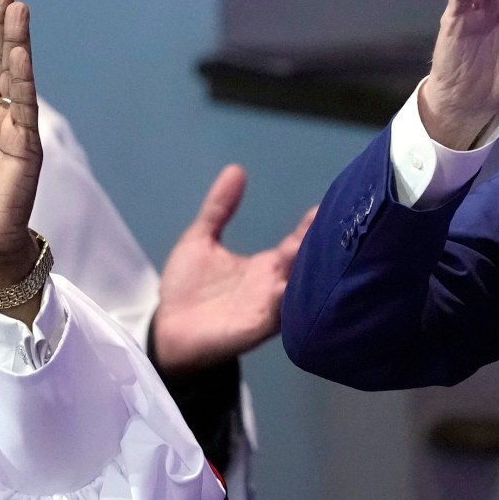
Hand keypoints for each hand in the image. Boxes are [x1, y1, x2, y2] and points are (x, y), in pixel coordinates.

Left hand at [152, 165, 313, 371]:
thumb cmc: (186, 289)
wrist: (165, 331)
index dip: (310, 226)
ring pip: (299, 288)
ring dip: (307, 272)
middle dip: (318, 247)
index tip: (324, 207)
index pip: (298, 242)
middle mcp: (275, 285)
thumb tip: (236, 169)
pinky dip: (289, 301)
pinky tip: (294, 286)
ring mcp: (269, 308)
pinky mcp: (256, 327)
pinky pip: (280, 314)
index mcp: (266, 266)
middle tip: (333, 227)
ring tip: (315, 249)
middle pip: (306, 264)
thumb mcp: (201, 240)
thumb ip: (218, 208)